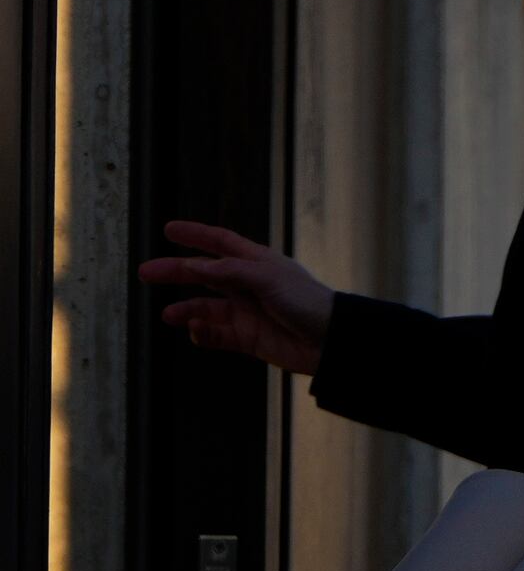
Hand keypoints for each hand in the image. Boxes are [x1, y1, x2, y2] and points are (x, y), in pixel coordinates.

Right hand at [140, 220, 333, 375]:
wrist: (330, 341)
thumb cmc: (307, 301)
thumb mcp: (268, 278)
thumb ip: (232, 271)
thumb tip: (197, 265)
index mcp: (258, 262)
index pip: (221, 243)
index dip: (196, 235)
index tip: (169, 229)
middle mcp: (249, 285)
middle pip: (205, 274)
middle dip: (176, 272)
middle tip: (146, 272)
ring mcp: (247, 311)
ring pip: (206, 307)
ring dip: (187, 309)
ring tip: (169, 314)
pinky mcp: (247, 337)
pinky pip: (216, 334)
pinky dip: (203, 333)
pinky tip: (197, 331)